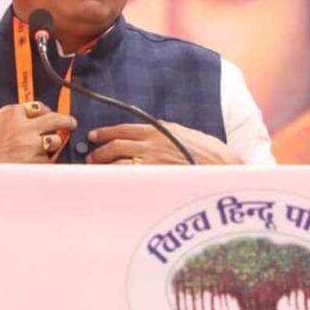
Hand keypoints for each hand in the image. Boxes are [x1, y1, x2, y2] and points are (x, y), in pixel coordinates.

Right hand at [0, 101, 75, 189]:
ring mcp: (29, 146)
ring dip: (53, 145)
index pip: (40, 108)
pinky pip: (46, 162)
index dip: (46, 113)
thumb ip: (7, 123)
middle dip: (65, 122)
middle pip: (55, 121)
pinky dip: (44, 162)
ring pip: (53, 143)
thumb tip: (19, 126)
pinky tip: (38, 163)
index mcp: (12, 113)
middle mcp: (24, 127)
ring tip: (52, 148)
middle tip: (70, 123)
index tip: (49, 116)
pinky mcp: (29, 165)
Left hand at [86, 122, 242, 164]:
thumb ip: (162, 131)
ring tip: (96, 168)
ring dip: (102, 165)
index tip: (93, 136)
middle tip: (90, 155)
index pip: (122, 129)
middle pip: (115, 146)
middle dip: (98, 151)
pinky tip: (108, 180)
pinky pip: (127, 176)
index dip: (104, 133)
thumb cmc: (204, 150)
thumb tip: (146, 132)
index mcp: (156, 129)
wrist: (219, 165)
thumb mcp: (181, 131)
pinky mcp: (153, 176)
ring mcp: (150, 161)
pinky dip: (114, 177)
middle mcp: (150, 144)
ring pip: (117, 161)